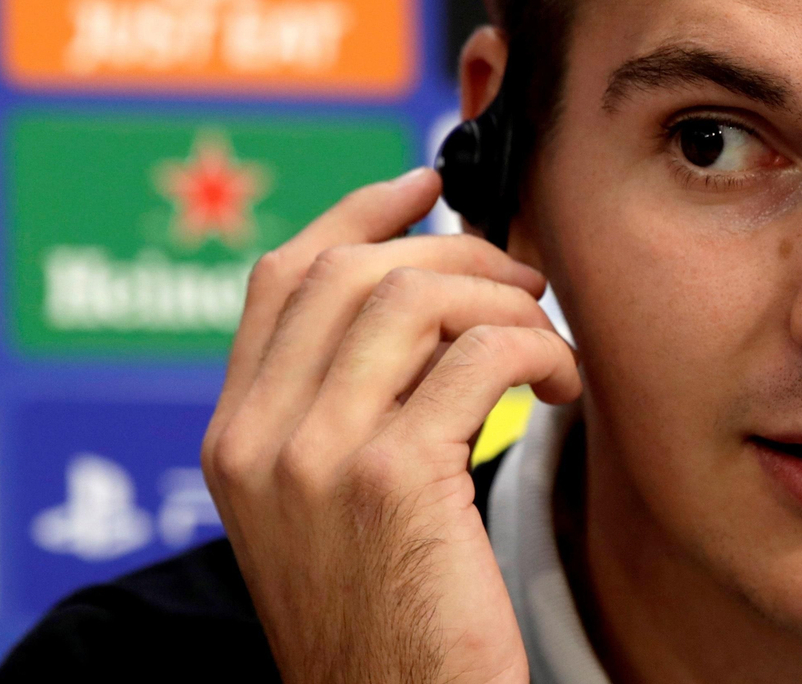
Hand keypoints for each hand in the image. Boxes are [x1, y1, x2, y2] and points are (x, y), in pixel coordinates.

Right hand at [202, 168, 579, 683]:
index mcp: (234, 436)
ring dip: (505, 301)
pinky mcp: (394, 480)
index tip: (426, 186)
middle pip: (351, 271)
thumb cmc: (390, 616)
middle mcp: (259, 439)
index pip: (281, 276)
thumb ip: (346, 403)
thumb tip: (427, 283)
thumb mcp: (332, 504)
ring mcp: (317, 458)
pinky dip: (540, 351)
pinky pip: (481, 356)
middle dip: (456, 252)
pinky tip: (566, 389)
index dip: (357, 213)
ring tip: (547, 342)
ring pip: (417, 299)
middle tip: (523, 280)